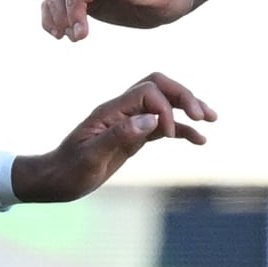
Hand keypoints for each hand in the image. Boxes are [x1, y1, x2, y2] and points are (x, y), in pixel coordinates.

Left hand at [10, 74, 214, 202]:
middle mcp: (122, 111)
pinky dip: (182, 130)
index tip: (167, 134)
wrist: (55, 180)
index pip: (147, 92)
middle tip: (204, 115)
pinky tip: (200, 140)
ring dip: (188, 107)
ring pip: (165, 103)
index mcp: (111, 111)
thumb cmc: (68, 170)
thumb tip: (151, 120)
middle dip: (184, 96)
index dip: (164, 108)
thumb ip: (119, 135)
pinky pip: (163, 126)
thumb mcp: (90, 156)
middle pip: (159, 86)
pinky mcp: (134, 136)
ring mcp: (129, 122)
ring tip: (212, 119)